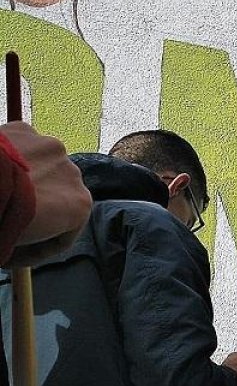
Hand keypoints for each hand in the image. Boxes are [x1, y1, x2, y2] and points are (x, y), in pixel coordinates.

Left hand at [1, 123, 91, 266]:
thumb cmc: (0, 219)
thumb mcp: (15, 245)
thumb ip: (24, 244)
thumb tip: (12, 246)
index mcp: (80, 206)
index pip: (64, 234)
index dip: (37, 249)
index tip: (13, 255)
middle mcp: (74, 173)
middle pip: (55, 197)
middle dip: (34, 210)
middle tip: (5, 222)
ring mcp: (51, 147)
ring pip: (39, 169)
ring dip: (24, 182)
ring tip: (0, 194)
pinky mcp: (24, 129)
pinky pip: (21, 149)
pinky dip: (10, 159)